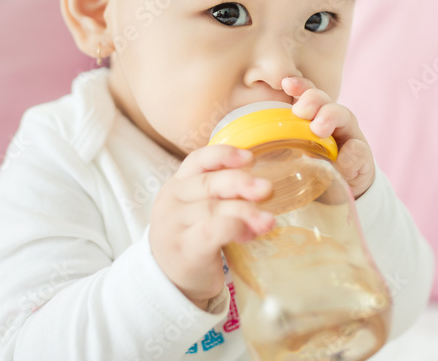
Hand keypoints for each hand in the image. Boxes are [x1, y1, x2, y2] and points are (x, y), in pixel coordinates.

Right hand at [150, 144, 275, 308]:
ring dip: (245, 211)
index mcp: (177, 184)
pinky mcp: (184, 249)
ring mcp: (175, 225)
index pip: (197, 160)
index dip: (223, 155)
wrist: (169, 282)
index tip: (250, 157)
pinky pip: (211, 231)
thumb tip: (264, 187)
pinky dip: (234, 228)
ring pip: (213, 208)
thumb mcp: (199, 211)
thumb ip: (221, 196)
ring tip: (268, 221)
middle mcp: (172, 200)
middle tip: (267, 189)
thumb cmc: (192, 240)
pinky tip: (250, 234)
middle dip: (241, 183)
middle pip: (208, 183)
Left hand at [282, 76, 375, 198]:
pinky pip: (358, 150)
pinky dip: (351, 154)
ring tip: (319, 128)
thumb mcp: (293, 155)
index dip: (298, 86)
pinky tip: (342, 161)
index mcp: (313, 115)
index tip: (286, 84)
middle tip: (301, 110)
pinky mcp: (362, 157)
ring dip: (329, 117)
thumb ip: (279, 145)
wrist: (343, 190)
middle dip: (312, 100)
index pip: (306, 93)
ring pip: (343, 115)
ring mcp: (350, 135)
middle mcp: (333, 119)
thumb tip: (250, 150)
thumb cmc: (311, 167)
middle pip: (323, 99)